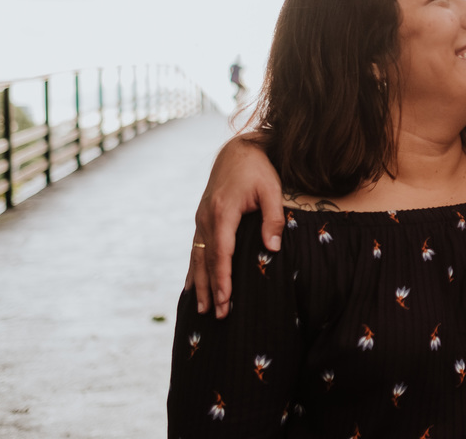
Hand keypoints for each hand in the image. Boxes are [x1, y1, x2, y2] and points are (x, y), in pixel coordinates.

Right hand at [185, 133, 282, 317]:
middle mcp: (206, 217)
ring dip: (200, 283)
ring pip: (198, 256)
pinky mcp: (202, 218)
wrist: (238, 150)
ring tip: (202, 309)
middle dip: (212, 289)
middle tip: (217, 315)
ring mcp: (201, 218)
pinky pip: (196, 248)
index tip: (226, 300)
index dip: (223, 278)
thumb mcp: (272, 190)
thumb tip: (272, 248)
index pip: (222, 253)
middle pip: (207, 260)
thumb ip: (273, 219)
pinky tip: (193, 285)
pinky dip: (194, 268)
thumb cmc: (258, 169)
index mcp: (223, 212)